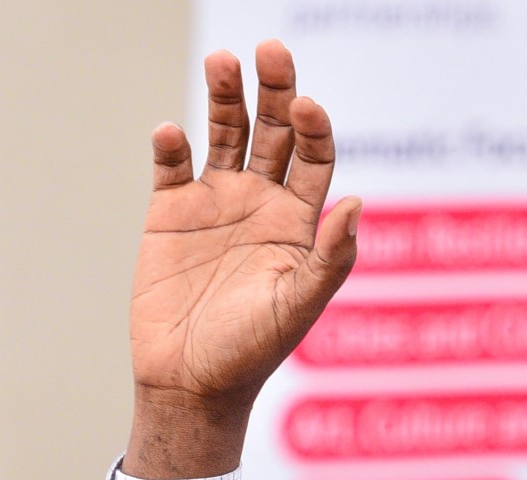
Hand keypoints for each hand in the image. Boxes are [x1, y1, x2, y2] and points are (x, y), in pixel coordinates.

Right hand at [124, 40, 359, 477]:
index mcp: (299, 224)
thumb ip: (330, 257)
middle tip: (271, 49)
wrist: (192, 383)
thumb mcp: (299, 306)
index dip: (314, 128)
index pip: (314, 159)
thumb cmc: (253, 352)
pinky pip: (172, 164)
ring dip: (224, 97)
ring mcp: (215, 204)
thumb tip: (355, 201)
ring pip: (223, 132)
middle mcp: (261, 204)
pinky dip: (171, 144)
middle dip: (275, 90)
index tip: (306, 105)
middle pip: (273, 131)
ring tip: (222, 61)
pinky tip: (172, 133)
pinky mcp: (170, 212)